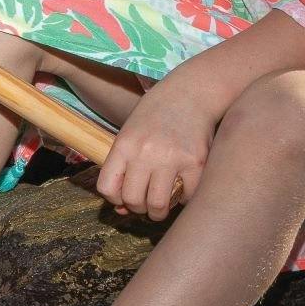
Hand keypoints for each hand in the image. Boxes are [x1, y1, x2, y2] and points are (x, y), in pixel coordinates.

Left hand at [97, 75, 217, 220]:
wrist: (190, 94)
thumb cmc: (155, 116)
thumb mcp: (130, 134)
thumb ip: (123, 169)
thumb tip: (122, 210)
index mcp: (124, 145)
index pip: (107, 188)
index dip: (114, 199)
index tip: (123, 197)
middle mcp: (145, 153)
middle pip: (133, 200)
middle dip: (138, 209)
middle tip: (145, 204)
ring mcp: (172, 159)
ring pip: (158, 205)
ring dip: (158, 212)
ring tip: (161, 205)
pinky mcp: (197, 163)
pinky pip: (187, 196)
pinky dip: (183, 199)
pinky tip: (182, 189)